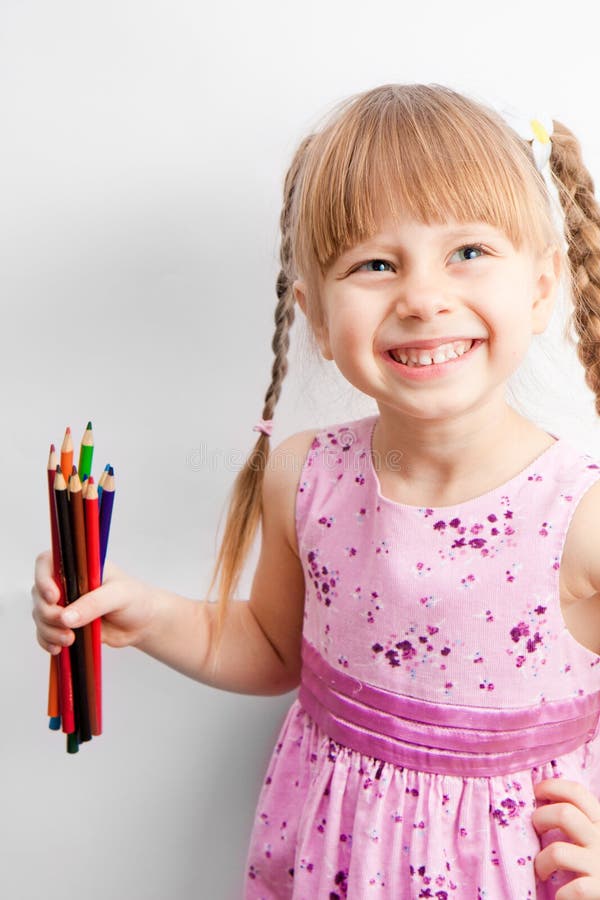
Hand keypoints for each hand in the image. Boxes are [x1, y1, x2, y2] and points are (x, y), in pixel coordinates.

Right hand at [32, 549, 156, 652]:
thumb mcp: (119, 595)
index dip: (43, 579)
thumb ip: (94, 604)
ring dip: (48, 630)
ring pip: (40, 615)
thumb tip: (66, 617)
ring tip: (69, 640)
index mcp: (79, 566)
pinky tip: (58, 649)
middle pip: (39, 594)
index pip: (47, 562)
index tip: (54, 598)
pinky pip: (44, 632)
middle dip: (48, 613)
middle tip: (67, 625)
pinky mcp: (66, 625)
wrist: (143, 623)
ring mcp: (65, 604)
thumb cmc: (136, 600)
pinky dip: (47, 641)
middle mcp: (67, 583)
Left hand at [532, 777, 599, 898]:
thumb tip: (538, 798)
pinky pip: (575, 889)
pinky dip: (563, 894)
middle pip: (564, 814)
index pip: (576, 792)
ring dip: (541, 862)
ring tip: (541, 870)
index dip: (551, 787)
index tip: (536, 793)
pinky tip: (561, 896)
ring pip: (559, 852)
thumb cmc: (595, 861)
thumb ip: (575, 820)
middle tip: (536, 832)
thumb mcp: (591, 834)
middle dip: (540, 819)